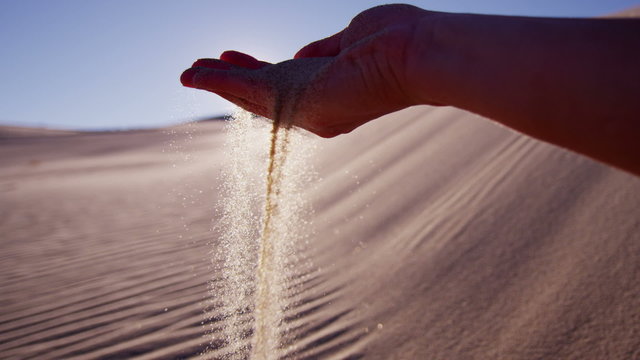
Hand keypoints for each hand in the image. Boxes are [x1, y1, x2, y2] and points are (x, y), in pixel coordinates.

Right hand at [181, 4, 436, 136]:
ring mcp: (306, 107)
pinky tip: (193, 75)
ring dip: (217, 83)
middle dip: (232, 80)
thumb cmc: (398, 43)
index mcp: (329, 91)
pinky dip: (218, 82)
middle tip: (202, 68)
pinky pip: (248, 90)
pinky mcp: (297, 99)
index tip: (234, 58)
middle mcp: (315, 108)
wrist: (418, 54)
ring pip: (250, 95)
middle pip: (263, 95)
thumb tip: (301, 56)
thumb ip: (322, 52)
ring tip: (188, 73)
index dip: (257, 70)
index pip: (284, 83)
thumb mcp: (350, 41)